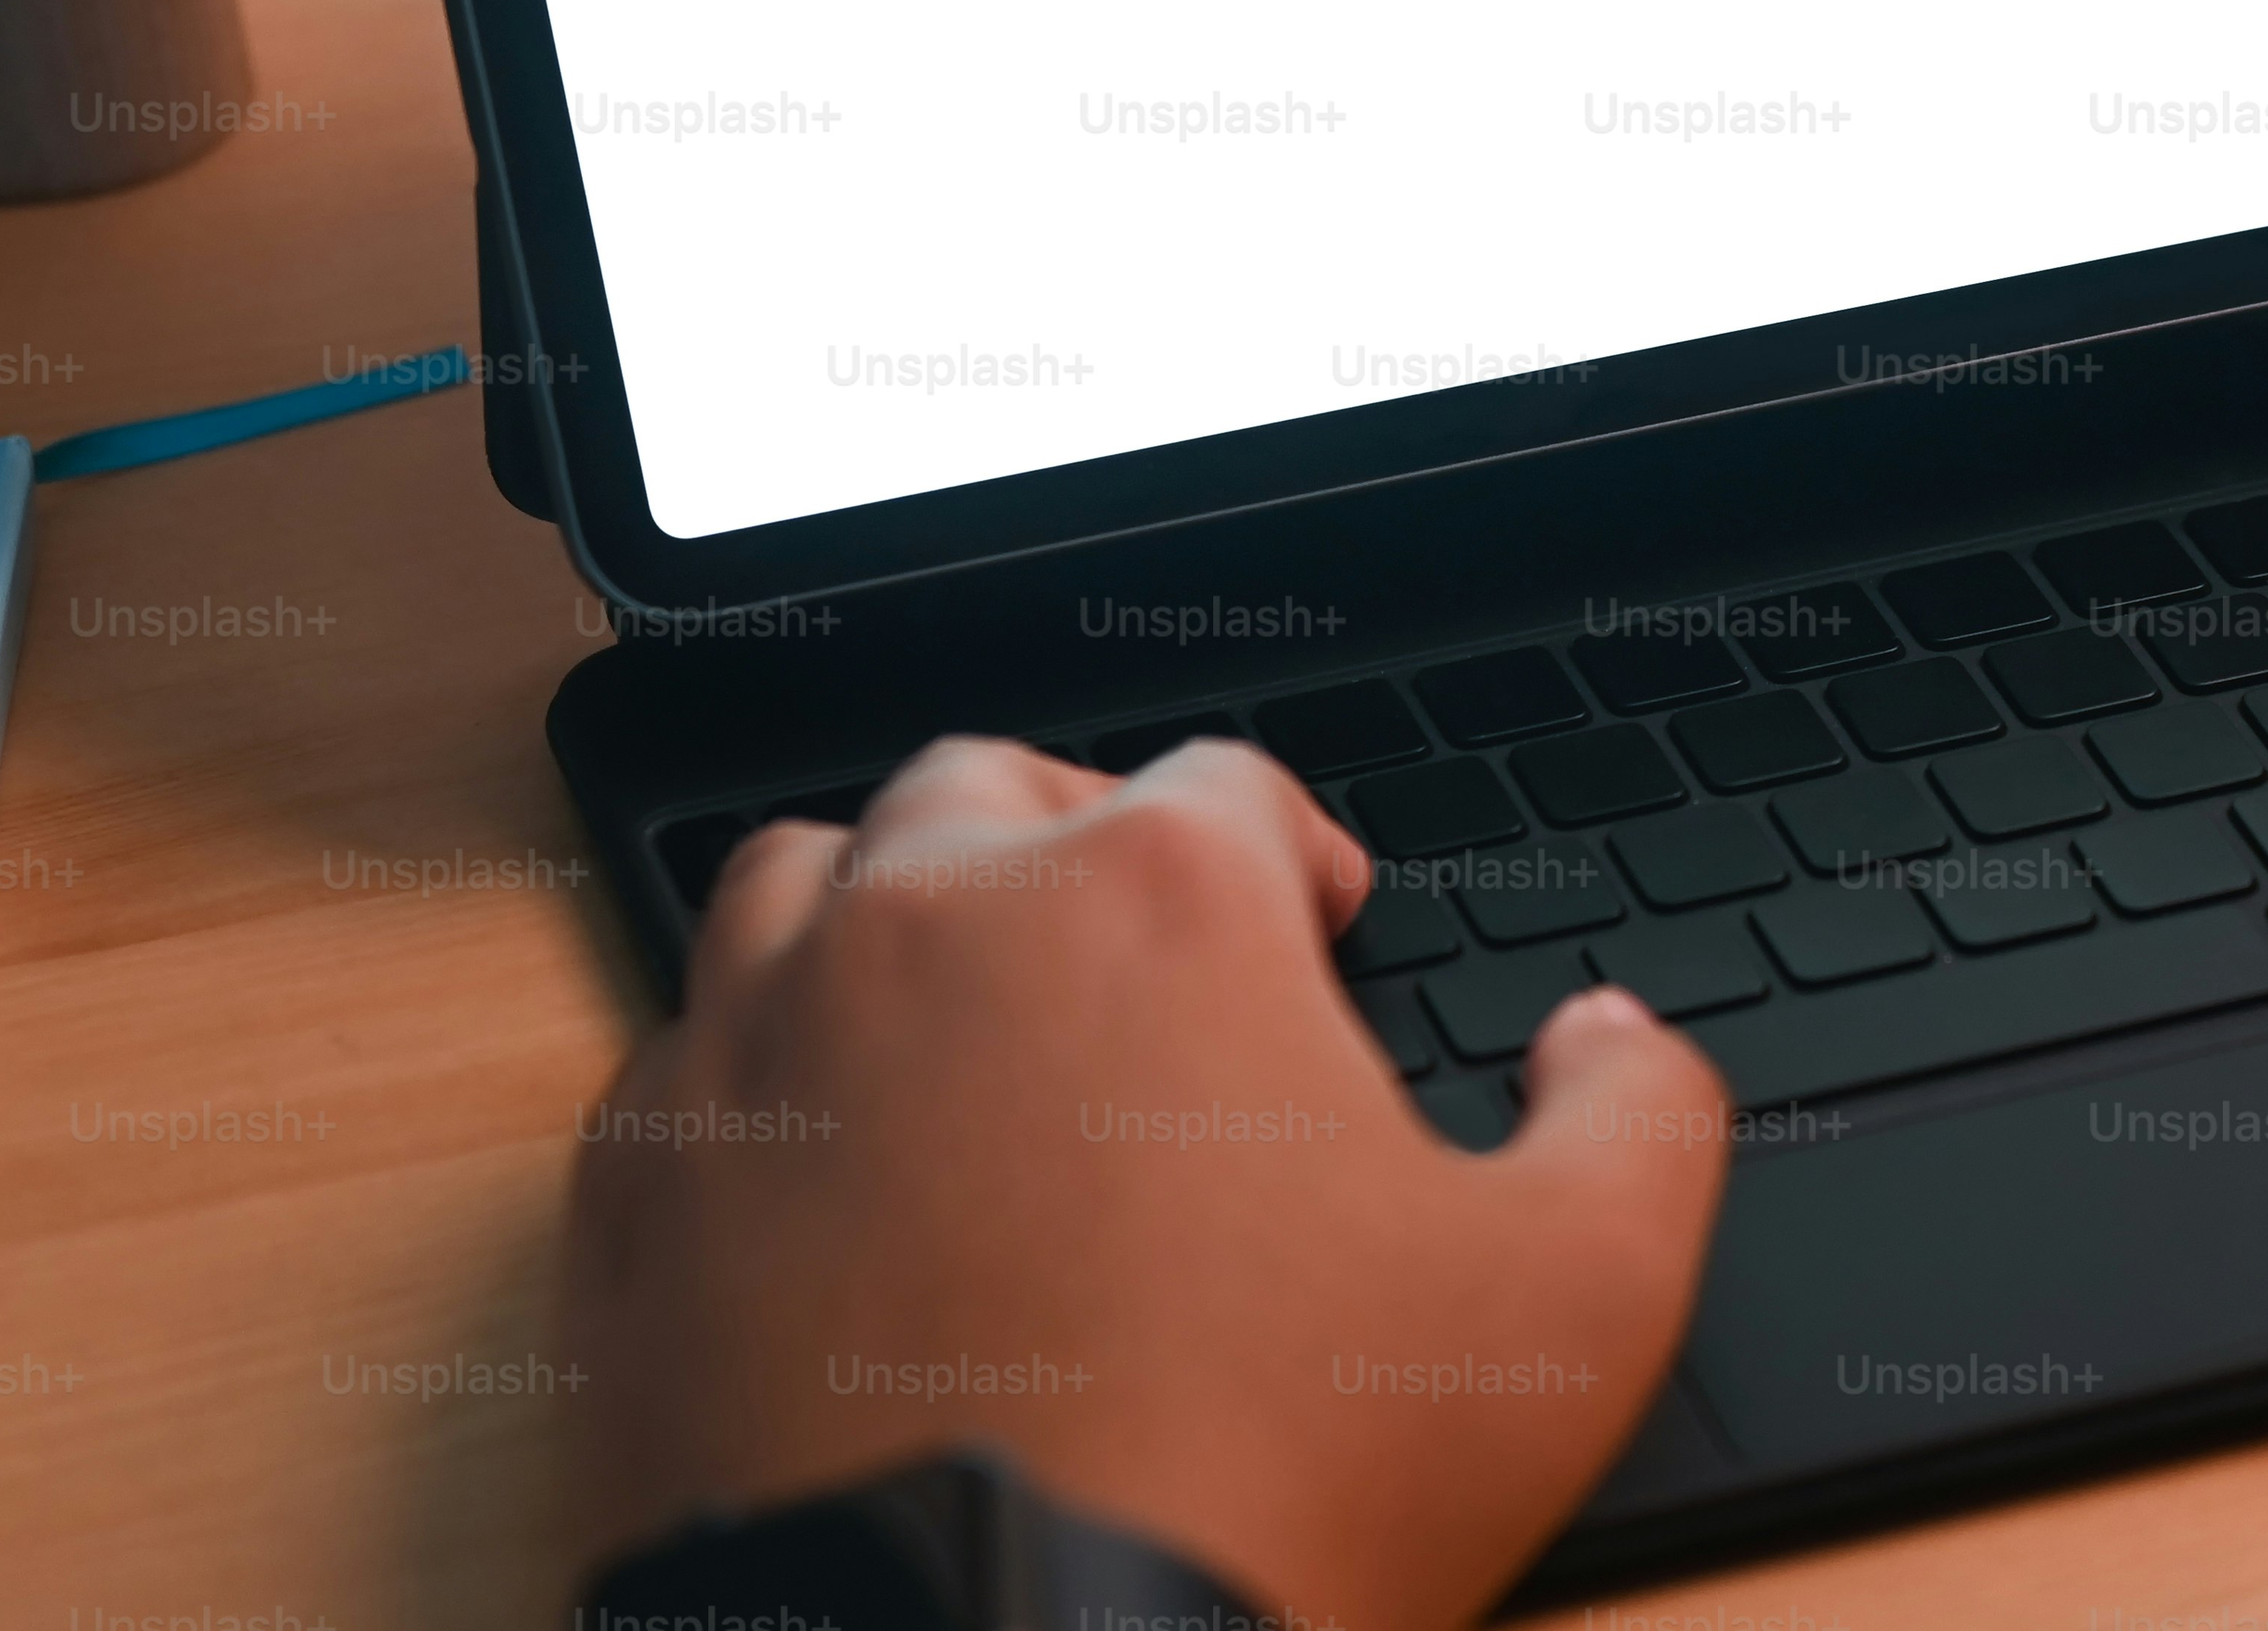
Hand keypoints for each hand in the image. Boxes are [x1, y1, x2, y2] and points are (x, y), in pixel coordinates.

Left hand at [555, 738, 1732, 1628]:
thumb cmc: (1271, 1484)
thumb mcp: (1569, 1307)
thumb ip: (1635, 1124)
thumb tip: (1616, 1040)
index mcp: (1156, 901)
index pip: (1232, 783)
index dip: (1297, 856)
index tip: (1315, 938)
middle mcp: (933, 920)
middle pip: (996, 790)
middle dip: (1078, 846)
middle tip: (1143, 966)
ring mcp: (757, 1047)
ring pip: (804, 882)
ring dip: (891, 917)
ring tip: (965, 1030)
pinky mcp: (632, 1195)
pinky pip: (679, 1058)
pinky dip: (756, 1080)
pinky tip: (824, 1175)